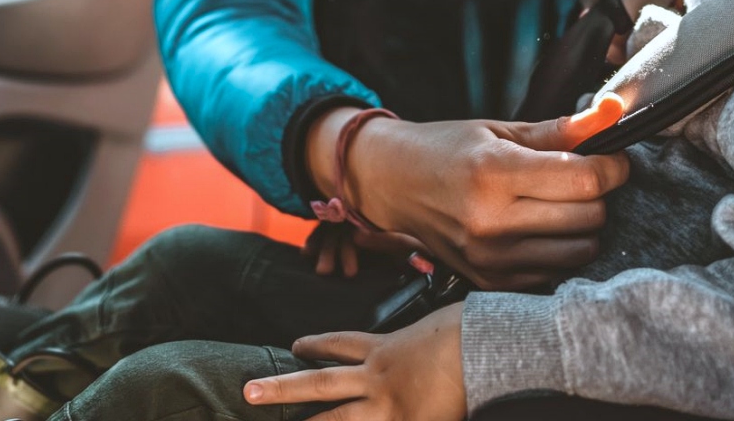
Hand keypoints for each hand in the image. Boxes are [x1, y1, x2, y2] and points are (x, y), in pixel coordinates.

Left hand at [243, 303, 466, 420]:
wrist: (485, 346)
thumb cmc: (470, 329)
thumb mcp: (441, 323)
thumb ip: (429, 334)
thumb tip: (438, 334)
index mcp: (386, 348)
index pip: (342, 344)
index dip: (317, 345)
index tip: (296, 345)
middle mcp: (377, 377)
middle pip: (320, 383)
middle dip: (283, 389)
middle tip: (249, 392)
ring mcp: (387, 406)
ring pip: (337, 420)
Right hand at [308, 108, 629, 289]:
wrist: (394, 184)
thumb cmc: (446, 150)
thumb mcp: (500, 130)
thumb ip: (559, 131)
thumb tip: (612, 113)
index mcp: (494, 173)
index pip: (585, 180)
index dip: (612, 166)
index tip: (610, 158)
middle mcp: (492, 221)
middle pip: (590, 216)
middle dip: (597, 194)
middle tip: (580, 178)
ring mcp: (491, 257)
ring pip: (581, 249)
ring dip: (582, 225)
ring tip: (558, 203)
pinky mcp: (491, 280)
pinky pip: (555, 271)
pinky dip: (558, 249)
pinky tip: (538, 227)